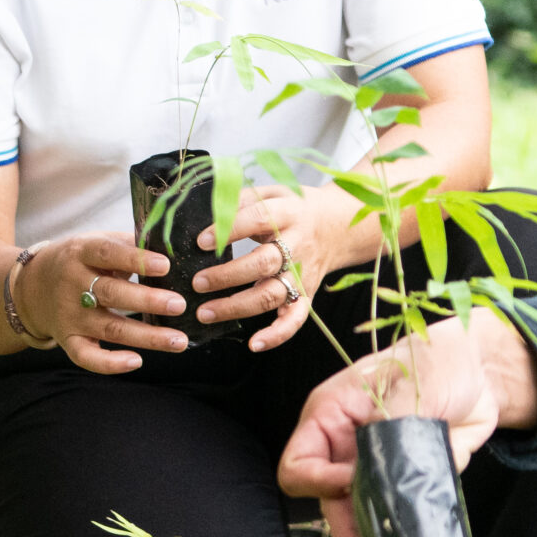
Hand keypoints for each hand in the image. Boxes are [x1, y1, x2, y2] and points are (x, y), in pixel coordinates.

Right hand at [17, 231, 186, 374]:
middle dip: (147, 301)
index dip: (136, 259)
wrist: (32, 287)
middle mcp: (73, 284)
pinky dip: (109, 363)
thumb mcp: (97, 241)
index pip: (108, 254)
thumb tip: (173, 245)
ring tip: (178, 340)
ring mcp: (70, 315)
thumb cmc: (80, 261)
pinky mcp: (68, 340)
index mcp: (82, 252)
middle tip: (179, 305)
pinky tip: (137, 362)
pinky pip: (86, 357)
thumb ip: (130, 244)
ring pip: (109, 328)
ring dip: (146, 337)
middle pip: (111, 294)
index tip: (165, 266)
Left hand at [190, 185, 330, 352]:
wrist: (338, 226)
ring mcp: (302, 273)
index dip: (229, 231)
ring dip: (238, 307)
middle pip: (264, 263)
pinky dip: (278, 335)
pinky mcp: (306, 294)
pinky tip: (255, 344)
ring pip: (271, 295)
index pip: (258, 220)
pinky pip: (295, 319)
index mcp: (288, 214)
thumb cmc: (294, 209)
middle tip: (197, 283)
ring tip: (205, 313)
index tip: (201, 242)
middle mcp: (297, 245)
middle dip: (228, 276)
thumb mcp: (272, 192)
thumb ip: (241, 199)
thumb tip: (208, 212)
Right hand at [276, 312, 518, 536]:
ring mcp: (375, 468)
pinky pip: (399, 514)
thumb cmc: (435, 361)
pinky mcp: (405, 483)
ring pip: (362, 515)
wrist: (479, 371)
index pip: (300, 464)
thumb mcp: (406, 385)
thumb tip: (373, 467)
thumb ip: (385, 427)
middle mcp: (346, 449)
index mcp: (331, 418)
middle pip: (329, 500)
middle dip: (347, 532)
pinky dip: (405, 531)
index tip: (351, 483)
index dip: (320, 481)